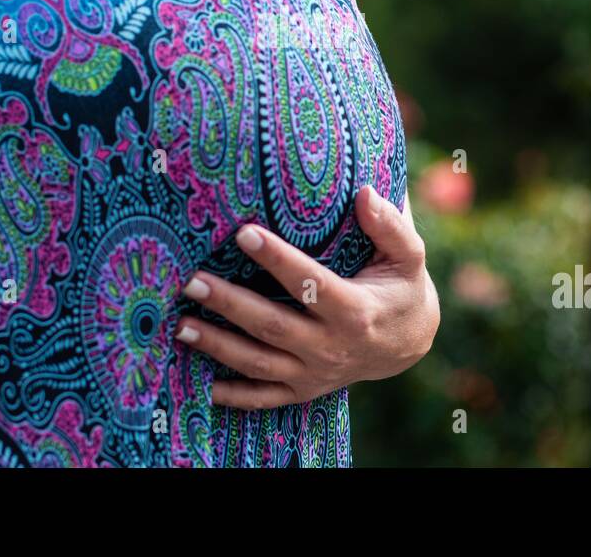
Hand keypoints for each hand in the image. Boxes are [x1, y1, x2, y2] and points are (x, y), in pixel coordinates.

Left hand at [174, 186, 439, 408]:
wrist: (408, 343)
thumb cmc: (401, 287)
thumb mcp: (409, 256)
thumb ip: (390, 226)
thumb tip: (364, 192)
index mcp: (355, 311)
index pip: (310, 283)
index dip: (277, 259)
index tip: (243, 232)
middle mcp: (331, 347)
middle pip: (272, 326)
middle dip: (229, 304)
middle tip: (192, 281)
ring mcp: (315, 374)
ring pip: (258, 363)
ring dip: (218, 346)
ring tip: (181, 326)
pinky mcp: (303, 390)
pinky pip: (262, 398)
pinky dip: (229, 395)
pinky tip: (197, 383)